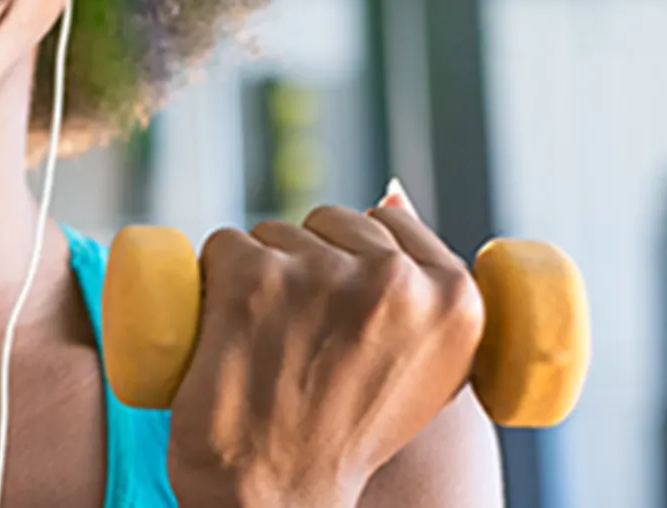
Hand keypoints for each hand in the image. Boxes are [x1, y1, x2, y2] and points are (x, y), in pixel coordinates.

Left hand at [166, 192, 484, 507]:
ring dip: (255, 274)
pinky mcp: (252, 279)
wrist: (280, 498)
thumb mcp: (422, 368)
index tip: (338, 321)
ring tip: (264, 347)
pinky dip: (210, 280)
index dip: (350, 261)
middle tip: (296, 343)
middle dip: (302, 265)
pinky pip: (221, 245)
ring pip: (270, 234)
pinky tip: (222, 331)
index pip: (387, 222)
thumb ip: (424, 287)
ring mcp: (321, 275)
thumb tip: (391, 190)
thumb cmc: (344, 436)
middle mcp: (396, 280)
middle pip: (325, 223)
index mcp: (456, 297)